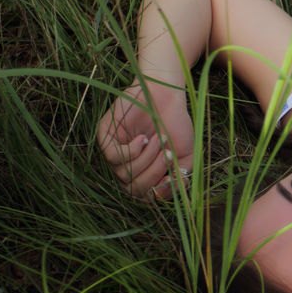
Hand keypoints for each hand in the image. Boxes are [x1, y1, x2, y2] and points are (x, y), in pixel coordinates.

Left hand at [96, 82, 193, 198]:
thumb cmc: (176, 124)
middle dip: (154, 173)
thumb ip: (178, 180)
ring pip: (125, 174)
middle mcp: (129, 167)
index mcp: (146, 173)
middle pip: (134, 189)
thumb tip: (160, 197)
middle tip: (168, 153)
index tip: (174, 174)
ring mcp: (116, 154)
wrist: (167, 95)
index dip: (159, 191)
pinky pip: (113, 158)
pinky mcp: (105, 139)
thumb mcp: (186, 156)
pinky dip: (131, 151)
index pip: (146, 196)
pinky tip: (142, 139)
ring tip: (159, 139)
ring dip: (147, 158)